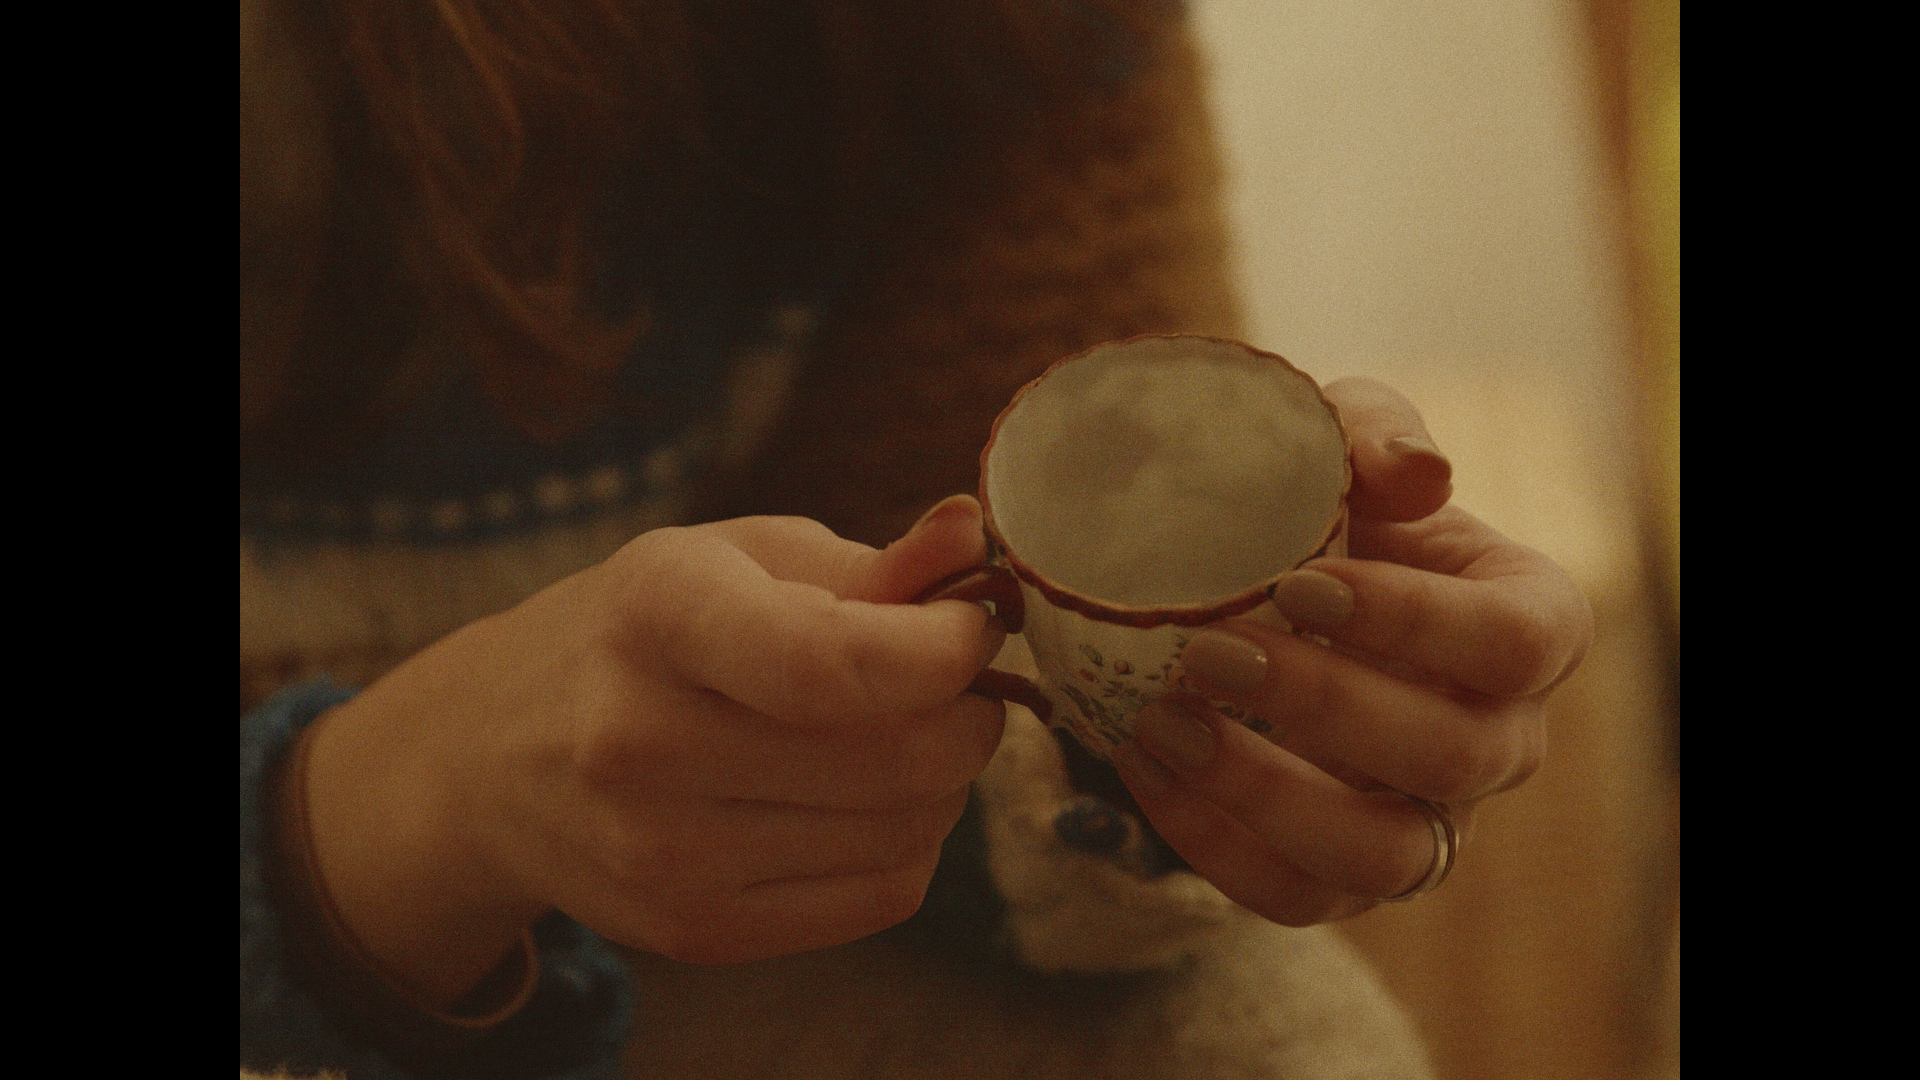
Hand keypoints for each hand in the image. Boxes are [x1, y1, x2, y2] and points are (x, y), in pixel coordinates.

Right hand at [299, 497, 1005, 1005]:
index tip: (972, 625)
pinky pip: (884, 896)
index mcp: (654, 615)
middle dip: (969, 713)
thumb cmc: (641, 633)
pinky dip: (913, 841)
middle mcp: (640, 740)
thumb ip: (867, 561)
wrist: (491, 756)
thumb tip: (971, 536)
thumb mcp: (732, 559)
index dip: (945, 650)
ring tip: (908, 733)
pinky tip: (871, 798)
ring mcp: (660, 853)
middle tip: (962, 682)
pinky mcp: (692, 929)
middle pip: (894, 759)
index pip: (830, 664)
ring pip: (907, 832)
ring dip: (948, 780)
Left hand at [1109, 378, 1592, 924]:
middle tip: (1209, 651)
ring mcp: (1431, 821)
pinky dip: (1207, 840)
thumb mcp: (1345, 439)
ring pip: (1379, 855)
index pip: (1514, 640)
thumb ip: (1375, 434)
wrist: (1256, 580)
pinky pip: (1292, 894)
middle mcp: (1501, 737)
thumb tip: (1417, 470)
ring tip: (1161, 721)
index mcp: (1533, 624)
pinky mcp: (1347, 877)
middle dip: (1323, 706)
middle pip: (1448, 755)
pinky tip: (1140, 760)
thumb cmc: (1325, 502)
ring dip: (1263, 793)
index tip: (1300, 582)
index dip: (1415, 621)